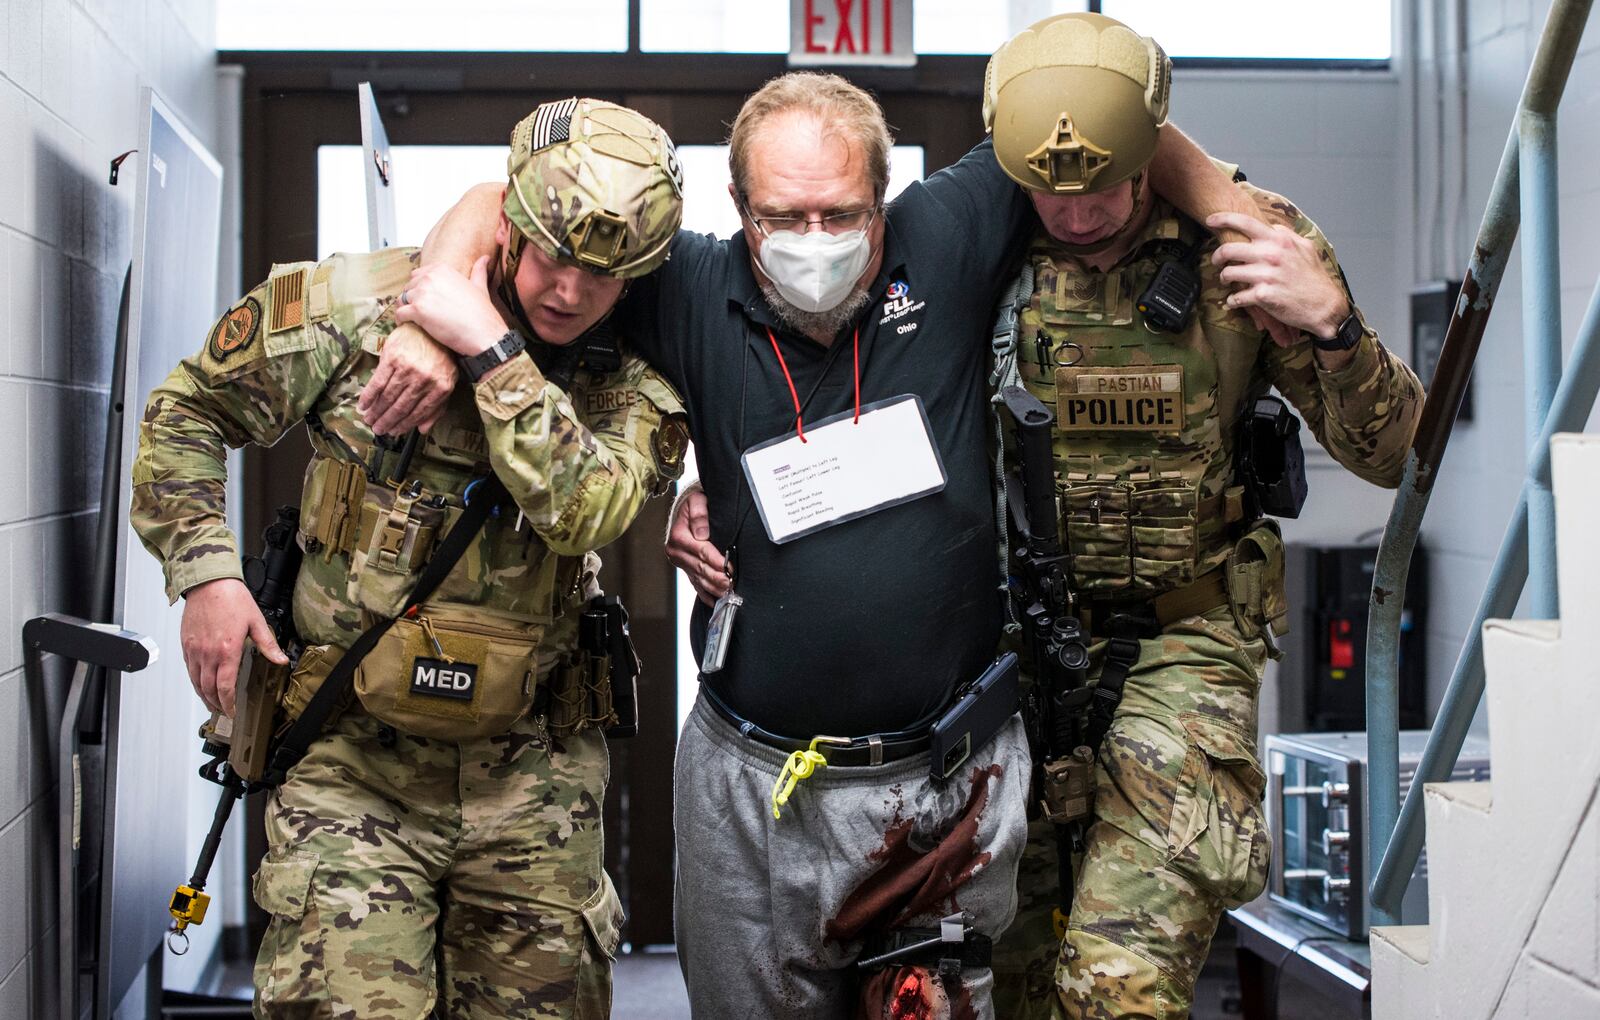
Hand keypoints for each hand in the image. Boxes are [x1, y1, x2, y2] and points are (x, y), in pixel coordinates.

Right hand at [180, 577, 287, 716]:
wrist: (209, 583)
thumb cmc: (231, 598)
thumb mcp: (256, 621)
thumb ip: (268, 645)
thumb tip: (281, 660)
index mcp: (227, 650)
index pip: (225, 686)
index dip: (228, 703)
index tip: (232, 711)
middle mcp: (208, 653)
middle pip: (209, 688)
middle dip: (216, 704)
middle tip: (223, 711)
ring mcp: (194, 649)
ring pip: (196, 681)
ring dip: (203, 696)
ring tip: (212, 703)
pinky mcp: (186, 644)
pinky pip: (188, 669)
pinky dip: (194, 681)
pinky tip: (200, 684)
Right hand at [358, 323, 457, 435]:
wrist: (429, 327)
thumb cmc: (439, 357)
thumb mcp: (446, 381)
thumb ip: (437, 406)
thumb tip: (423, 429)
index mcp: (440, 387)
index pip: (419, 412)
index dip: (404, 425)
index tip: (394, 432)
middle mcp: (424, 379)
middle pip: (401, 407)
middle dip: (387, 421)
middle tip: (377, 429)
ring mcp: (408, 368)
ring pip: (388, 397)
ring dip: (376, 412)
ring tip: (369, 420)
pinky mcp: (393, 358)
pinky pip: (377, 382)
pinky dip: (368, 396)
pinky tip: (363, 405)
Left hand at [392, 256, 506, 356]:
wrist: (483, 334)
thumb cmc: (482, 313)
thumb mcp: (480, 287)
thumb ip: (478, 271)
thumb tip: (485, 258)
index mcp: (442, 269)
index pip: (418, 274)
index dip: (419, 288)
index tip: (425, 299)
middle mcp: (430, 278)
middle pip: (408, 287)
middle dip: (411, 299)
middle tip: (420, 312)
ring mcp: (422, 294)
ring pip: (401, 299)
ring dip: (405, 309)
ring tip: (412, 319)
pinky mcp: (417, 310)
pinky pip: (399, 314)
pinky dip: (401, 320)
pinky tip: (408, 325)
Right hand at [665, 485, 729, 604]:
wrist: (684, 511)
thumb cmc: (693, 505)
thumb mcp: (696, 501)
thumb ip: (699, 513)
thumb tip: (702, 533)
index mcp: (679, 536)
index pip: (702, 551)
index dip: (717, 561)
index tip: (730, 567)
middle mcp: (677, 552)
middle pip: (700, 568)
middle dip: (716, 578)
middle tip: (730, 584)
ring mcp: (681, 563)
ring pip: (699, 579)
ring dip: (713, 588)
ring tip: (727, 593)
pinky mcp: (685, 569)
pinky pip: (695, 584)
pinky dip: (705, 594)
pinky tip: (715, 601)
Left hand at [1207, 212, 1348, 341]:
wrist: (1324, 305)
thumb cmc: (1314, 277)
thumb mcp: (1305, 248)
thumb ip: (1286, 235)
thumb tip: (1271, 226)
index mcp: (1279, 241)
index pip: (1245, 222)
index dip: (1223, 219)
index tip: (1211, 220)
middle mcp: (1271, 255)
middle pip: (1228, 249)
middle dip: (1218, 256)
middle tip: (1218, 261)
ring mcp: (1266, 275)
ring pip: (1228, 273)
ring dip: (1224, 278)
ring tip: (1228, 281)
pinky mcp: (1262, 296)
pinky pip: (1236, 297)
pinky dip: (1232, 300)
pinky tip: (1236, 301)